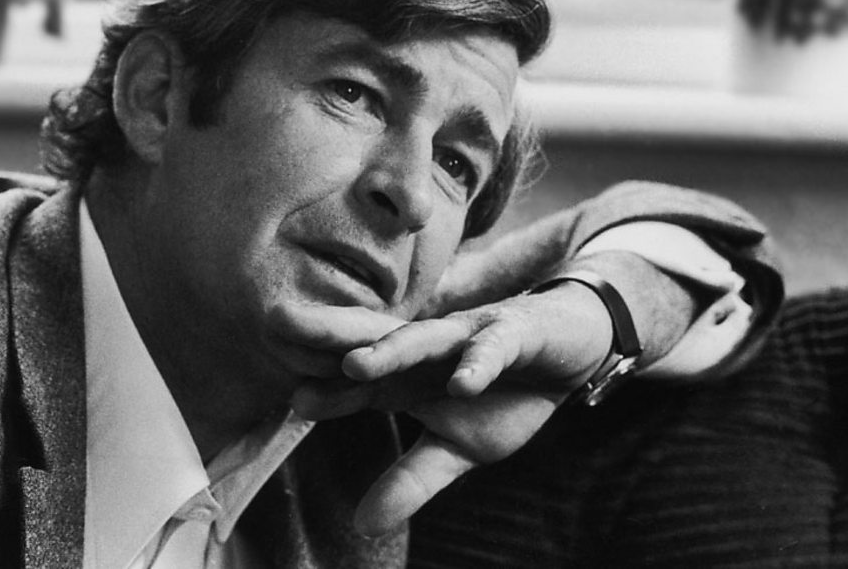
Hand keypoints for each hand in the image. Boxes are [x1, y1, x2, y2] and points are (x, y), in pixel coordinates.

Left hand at [274, 284, 613, 536]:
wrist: (569, 351)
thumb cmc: (503, 395)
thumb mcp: (456, 448)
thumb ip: (411, 480)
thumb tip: (363, 524)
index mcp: (406, 376)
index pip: (353, 382)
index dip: (323, 388)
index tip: (286, 400)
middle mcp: (426, 349)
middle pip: (370, 340)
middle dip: (326, 333)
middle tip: (278, 324)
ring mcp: (466, 336)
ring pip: (422, 339)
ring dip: (389, 350)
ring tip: (355, 366)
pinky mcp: (512, 332)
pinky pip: (492, 348)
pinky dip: (478, 363)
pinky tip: (463, 383)